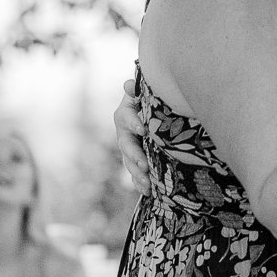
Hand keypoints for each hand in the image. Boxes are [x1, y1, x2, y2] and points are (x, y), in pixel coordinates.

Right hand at [114, 77, 150, 194]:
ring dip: (137, 174)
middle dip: (135, 156)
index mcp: (125, 114)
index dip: (133, 123)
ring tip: (148, 184)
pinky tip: (148, 192)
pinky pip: (134, 174)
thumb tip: (129, 84)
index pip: (126, 118)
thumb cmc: (149, 100)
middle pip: (126, 145)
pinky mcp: (134, 161)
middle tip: (145, 164)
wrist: (153, 113)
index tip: (143, 129)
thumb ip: (137, 90)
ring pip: (129, 162)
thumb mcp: (145, 94)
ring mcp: (128, 149)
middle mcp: (124, 133)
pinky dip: (140, 183)